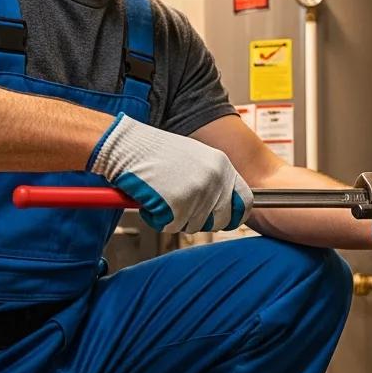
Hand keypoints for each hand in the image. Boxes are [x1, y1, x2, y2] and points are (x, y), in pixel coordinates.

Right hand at [88, 113, 252, 232]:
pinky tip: (151, 200)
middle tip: (179, 207)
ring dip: (174, 218)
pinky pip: (171, 227)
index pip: (245, 201)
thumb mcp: (195, 159)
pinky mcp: (177, 205)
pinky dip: (158, 219)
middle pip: (219, 220)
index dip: (234, 215)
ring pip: (192, 225)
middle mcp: (214, 179)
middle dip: (199, 220)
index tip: (225, 220)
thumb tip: (223, 206)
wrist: (126, 145)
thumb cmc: (153, 152)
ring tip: (161, 195)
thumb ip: (213, 180)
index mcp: (222, 165)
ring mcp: (197, 192)